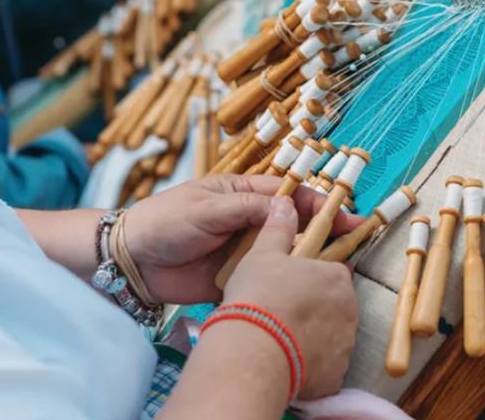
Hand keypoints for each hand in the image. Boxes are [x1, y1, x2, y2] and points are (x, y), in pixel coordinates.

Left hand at [123, 174, 362, 303]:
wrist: (130, 263)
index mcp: (244, 194)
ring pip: (286, 253)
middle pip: (296, 224)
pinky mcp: (240, 279)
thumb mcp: (207, 209)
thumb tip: (289, 207)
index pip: (291, 195)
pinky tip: (308, 289)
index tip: (345, 215)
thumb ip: (248, 208)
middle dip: (324, 231)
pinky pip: (269, 279)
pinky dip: (288, 282)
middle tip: (354, 241)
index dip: (320, 204)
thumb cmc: (165, 222)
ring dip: (310, 259)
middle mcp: (251, 221)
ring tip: (339, 268)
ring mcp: (247, 251)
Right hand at [224, 196, 357, 399]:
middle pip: (335, 305)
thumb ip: (278, 227)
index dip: (312, 278)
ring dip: (313, 336)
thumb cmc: (260, 296)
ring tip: (282, 338)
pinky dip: (310, 364)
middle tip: (284, 313)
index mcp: (337, 276)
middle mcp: (350, 309)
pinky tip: (287, 360)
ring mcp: (345, 343)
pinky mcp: (335, 374)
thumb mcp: (263, 253)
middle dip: (315, 308)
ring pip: (331, 336)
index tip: (294, 285)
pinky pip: (325, 366)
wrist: (253, 351)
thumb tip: (285, 202)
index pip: (333, 272)